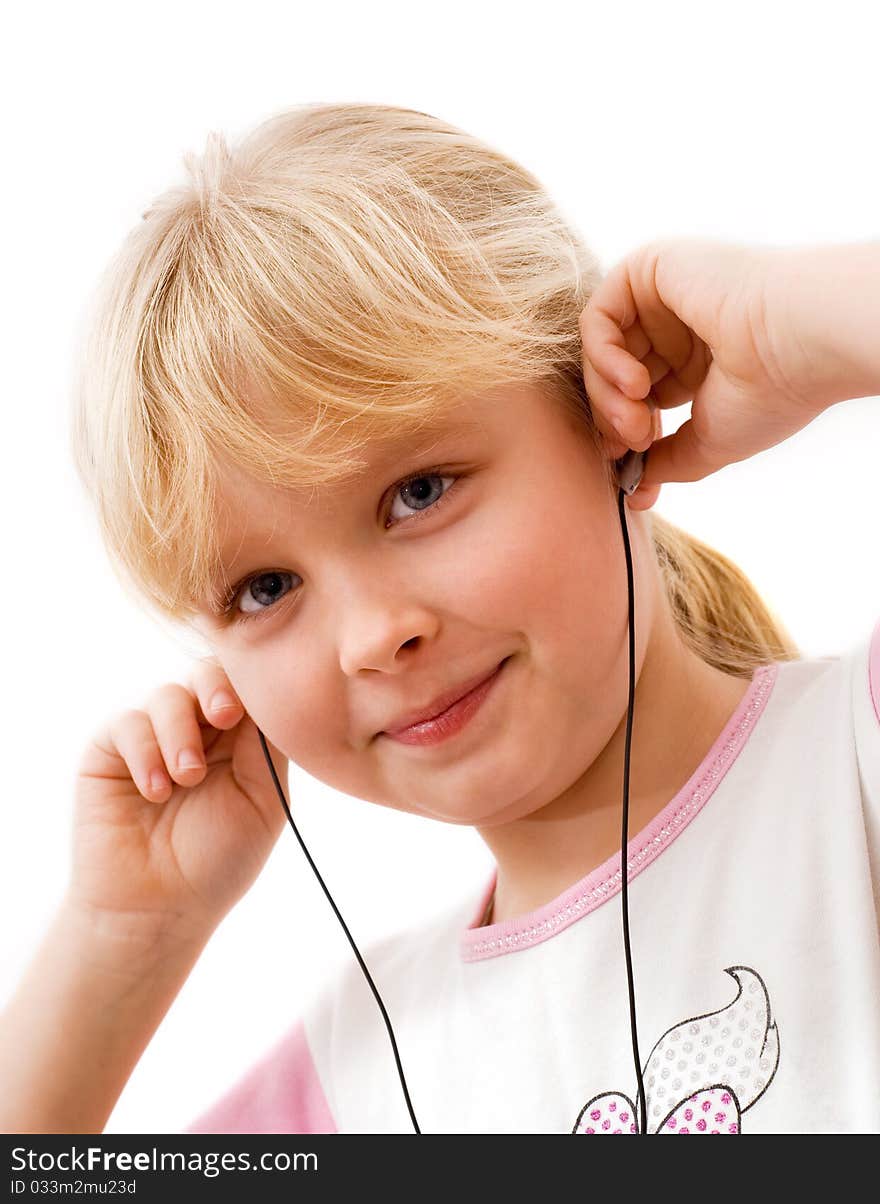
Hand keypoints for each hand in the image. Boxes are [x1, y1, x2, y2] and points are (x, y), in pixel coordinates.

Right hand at [70, 657, 289, 938]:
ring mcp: (152, 737)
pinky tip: (155, 791)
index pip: (247, 690)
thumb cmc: (217, 861)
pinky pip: (128, 723)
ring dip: (181, 734)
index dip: (253, 687)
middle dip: (217, 688)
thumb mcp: (263, 802)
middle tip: (223, 717)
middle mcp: (196, 730)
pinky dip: (146, 752)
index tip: (255, 706)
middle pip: (207, 675)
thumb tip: (272, 694)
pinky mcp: (110, 750)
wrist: (157, 909)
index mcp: (239, 739)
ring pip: (168, 695)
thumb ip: (268, 747)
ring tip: (188, 779)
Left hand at [579, 237, 835, 510]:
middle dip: (613, 417)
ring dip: (607, 395)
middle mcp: (678, 323)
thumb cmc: (769, 392)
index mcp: (697, 359)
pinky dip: (603, 359)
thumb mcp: (709, 440)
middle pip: (612, 374)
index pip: (636, 396)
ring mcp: (662, 294)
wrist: (800, 342)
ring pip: (600, 349)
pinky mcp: (649, 267)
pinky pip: (598, 318)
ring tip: (637, 422)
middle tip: (633, 444)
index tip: (628, 462)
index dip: (624, 430)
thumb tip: (634, 491)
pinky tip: (634, 384)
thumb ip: (666, 461)